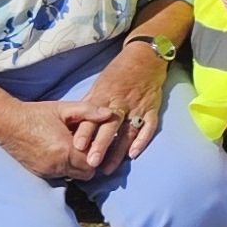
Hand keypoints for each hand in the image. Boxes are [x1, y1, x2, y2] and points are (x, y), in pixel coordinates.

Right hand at [0, 92, 103, 181]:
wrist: (7, 124)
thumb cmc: (37, 114)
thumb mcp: (63, 109)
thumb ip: (88, 111)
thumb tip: (109, 113)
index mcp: (65, 150)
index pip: (94, 162)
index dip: (98, 153)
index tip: (98, 141)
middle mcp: (57, 165)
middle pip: (87, 173)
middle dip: (91, 162)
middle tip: (89, 146)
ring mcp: (48, 171)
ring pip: (74, 176)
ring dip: (79, 165)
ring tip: (76, 148)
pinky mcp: (41, 174)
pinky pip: (61, 175)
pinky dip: (66, 167)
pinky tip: (63, 152)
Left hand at [58, 40, 167, 172]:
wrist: (145, 57)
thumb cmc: (118, 73)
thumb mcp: (100, 85)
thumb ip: (89, 104)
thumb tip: (75, 122)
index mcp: (105, 96)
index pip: (93, 116)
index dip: (86, 131)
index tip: (77, 146)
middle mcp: (121, 103)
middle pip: (110, 127)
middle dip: (101, 145)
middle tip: (92, 163)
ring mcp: (138, 106)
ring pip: (127, 131)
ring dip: (118, 151)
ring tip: (109, 168)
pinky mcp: (152, 109)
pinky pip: (148, 126)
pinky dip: (142, 140)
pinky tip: (134, 154)